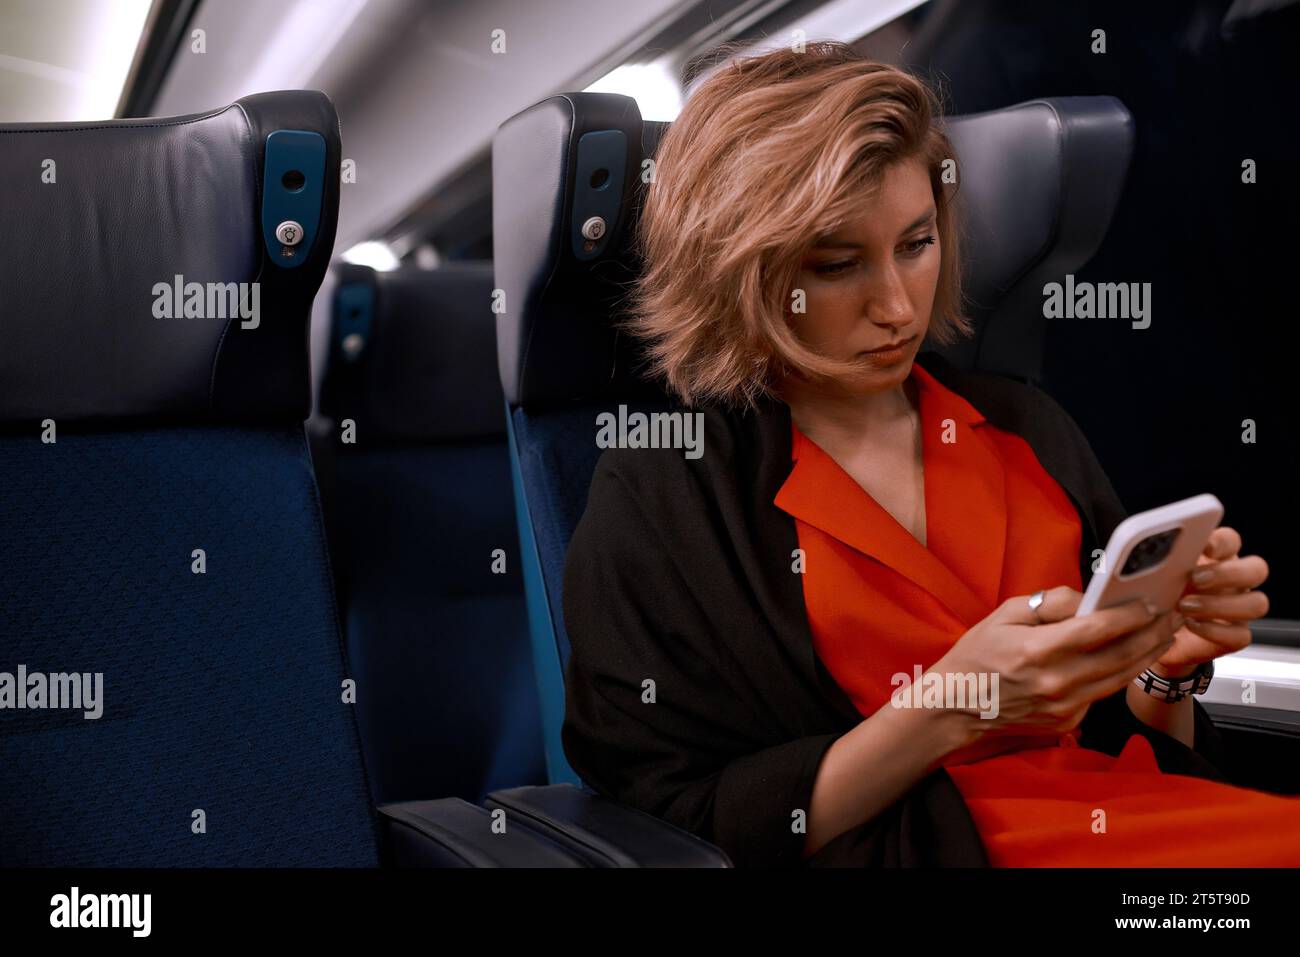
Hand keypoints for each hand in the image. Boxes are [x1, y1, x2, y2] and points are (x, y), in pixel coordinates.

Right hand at [929, 586, 1179, 747]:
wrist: (956, 707)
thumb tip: (1087, 599)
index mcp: (1038, 650)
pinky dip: (1119, 674)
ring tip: (1163, 635)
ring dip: (1146, 655)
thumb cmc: (976, 657)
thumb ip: (1048, 603)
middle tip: (1171, 615)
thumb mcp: (1004, 615)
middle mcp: (1057, 682)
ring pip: (1120, 678)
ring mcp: (1065, 706)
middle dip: (1151, 633)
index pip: (1098, 629)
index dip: (1130, 615)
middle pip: (1120, 655)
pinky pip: (1101, 693)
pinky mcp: (1069, 722)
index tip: (1150, 601)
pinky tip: (1130, 658)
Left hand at [1155, 526, 1268, 675]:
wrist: (1151, 634)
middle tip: (1194, 579)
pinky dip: (1215, 631)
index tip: (1205, 546)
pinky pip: (1241, 635)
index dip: (1222, 542)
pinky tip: (1191, 625)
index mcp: (1217, 558)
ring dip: (1221, 605)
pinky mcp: (1235, 636)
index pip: (1232, 541)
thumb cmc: (1155, 596)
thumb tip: (1149, 552)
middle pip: (1256, 569)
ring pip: (1257, 603)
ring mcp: (1239, 609)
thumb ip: (1162, 562)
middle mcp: (1234, 581)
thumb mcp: (1154, 576)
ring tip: (1185, 607)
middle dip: (1227, 573)